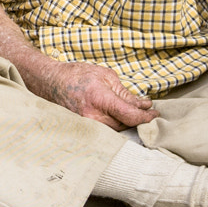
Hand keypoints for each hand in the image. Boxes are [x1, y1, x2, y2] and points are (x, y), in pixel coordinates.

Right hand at [36, 60, 158, 129]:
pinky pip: (105, 131)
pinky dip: (115, 125)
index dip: (146, 117)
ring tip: (132, 112)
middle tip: (146, 111)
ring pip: (116, 131)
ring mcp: (86, 126)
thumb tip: (144, 105)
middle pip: (124, 125)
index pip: (129, 116)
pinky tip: (119, 118)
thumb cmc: (79, 75)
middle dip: (137, 119)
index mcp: (99, 99)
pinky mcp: (84, 130)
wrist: (52, 82)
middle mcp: (92, 116)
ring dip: (127, 123)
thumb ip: (126, 94)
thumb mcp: (106, 77)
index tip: (154, 113)